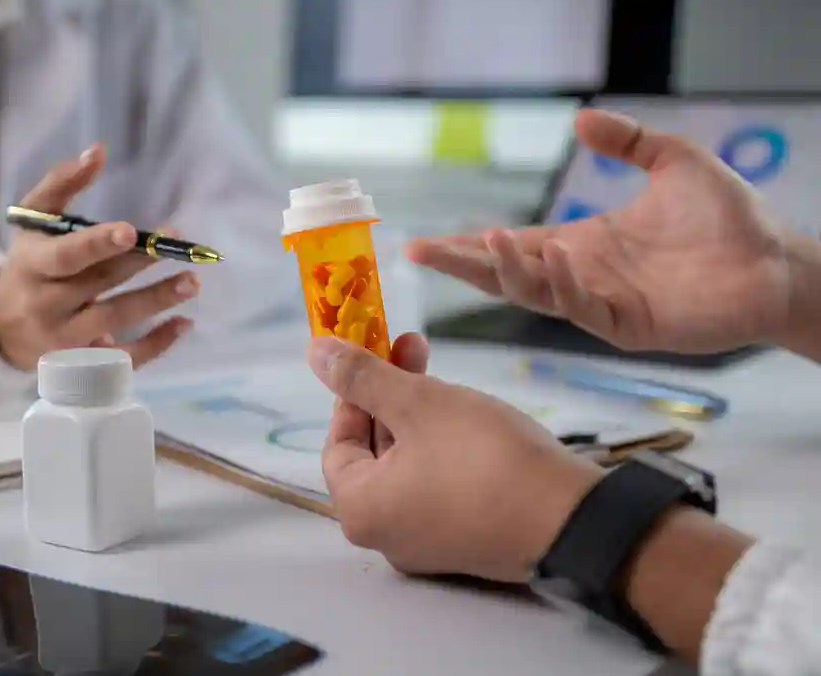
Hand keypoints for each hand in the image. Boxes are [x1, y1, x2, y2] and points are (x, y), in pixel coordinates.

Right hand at [0, 145, 197, 369]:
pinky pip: (124, 359)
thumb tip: (98, 151)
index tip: (131, 231)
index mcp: (33, 266)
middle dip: (140, 263)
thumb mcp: (32, 222)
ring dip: (156, 301)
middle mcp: (48, 305)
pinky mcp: (86, 363)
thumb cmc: (28, 265)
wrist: (1, 328)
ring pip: (116, 319)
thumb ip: (61, 185)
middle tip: (177, 243)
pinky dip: (157, 344)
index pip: (66, 257)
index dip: (98, 245)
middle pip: (100, 284)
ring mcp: (67, 340)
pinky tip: (184, 323)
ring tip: (192, 281)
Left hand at [309, 335, 602, 581]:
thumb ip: (362, 376)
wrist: (573, 520)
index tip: (373, 351)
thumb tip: (314, 352)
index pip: (337, 443)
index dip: (351, 392)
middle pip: (374, 452)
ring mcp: (429, 542)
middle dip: (390, 394)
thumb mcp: (418, 403)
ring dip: (418, 416)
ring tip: (444, 374)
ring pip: (409, 465)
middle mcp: (386, 535)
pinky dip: (443, 448)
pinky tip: (468, 416)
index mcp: (361, 509)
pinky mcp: (467, 540)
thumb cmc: (483, 457)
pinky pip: (439, 486)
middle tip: (413, 345)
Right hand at [407, 108, 796, 353]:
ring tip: (487, 241)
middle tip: (421, 252)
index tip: (423, 243)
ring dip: (508, 272)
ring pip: (536, 293)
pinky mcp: (627, 325)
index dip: (468, 246)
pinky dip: (564, 285)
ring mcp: (600, 303)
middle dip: (463, 265)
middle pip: (506, 274)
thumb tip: (579, 118)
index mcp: (581, 244)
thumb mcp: (673, 161)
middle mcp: (581, 276)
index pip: (512, 246)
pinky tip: (555, 256)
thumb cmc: (728, 217)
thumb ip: (626, 140)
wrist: (776, 261)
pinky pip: (583, 308)